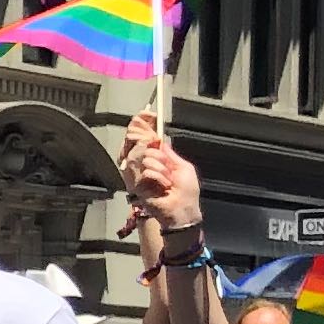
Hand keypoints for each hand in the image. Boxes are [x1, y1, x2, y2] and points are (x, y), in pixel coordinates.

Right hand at [117, 111, 201, 232]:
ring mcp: (140, 174)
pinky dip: (159, 176)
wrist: (182, 210)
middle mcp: (146, 164)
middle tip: (168, 167)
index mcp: (158, 160)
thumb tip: (160, 139)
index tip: (148, 113)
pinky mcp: (136, 184)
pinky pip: (147, 169)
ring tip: (168, 180)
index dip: (145, 126)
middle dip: (159, 154)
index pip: (146, 140)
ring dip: (162, 168)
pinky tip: (164, 185)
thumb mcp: (183, 166)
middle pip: (144, 144)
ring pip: (147, 156)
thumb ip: (169, 153)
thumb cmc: (186, 192)